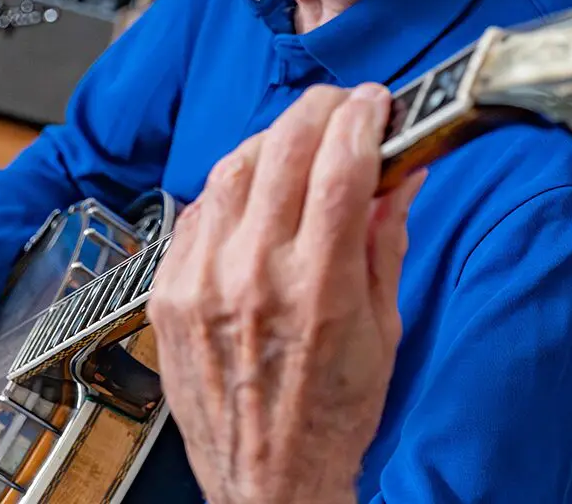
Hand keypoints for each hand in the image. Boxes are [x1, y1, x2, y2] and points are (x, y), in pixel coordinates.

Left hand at [147, 83, 425, 503]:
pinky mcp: (169, 292)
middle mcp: (255, 276)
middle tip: (343, 108)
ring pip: (234, 165)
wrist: (267, 482)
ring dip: (273, 139)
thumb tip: (401, 173)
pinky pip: (198, 208)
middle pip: (285, 148)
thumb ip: (388, 241)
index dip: (364, 118)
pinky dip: (230, 186)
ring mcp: (203, 281)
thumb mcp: (384, 330)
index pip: (341, 165)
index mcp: (319, 287)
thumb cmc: (332, 416)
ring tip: (300, 144)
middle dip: (322, 110)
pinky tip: (254, 193)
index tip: (378, 104)